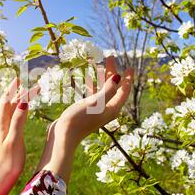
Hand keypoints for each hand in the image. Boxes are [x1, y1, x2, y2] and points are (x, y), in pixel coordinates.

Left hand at [0, 78, 38, 194]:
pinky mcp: (5, 138)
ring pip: (10, 111)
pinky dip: (17, 111)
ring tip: (23, 93)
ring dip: (17, 101)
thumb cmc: (8, 163)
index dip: (14, 90)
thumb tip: (23, 102)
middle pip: (9, 104)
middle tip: (25, 82)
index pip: (8, 101)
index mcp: (1, 124)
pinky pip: (11, 119)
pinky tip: (20, 113)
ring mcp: (1, 132)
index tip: (22, 80)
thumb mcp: (14, 140)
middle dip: (17, 93)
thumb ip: (18, 121)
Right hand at [36, 57, 133, 182]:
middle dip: (112, 73)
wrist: (63, 135)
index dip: (128, 78)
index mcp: (112, 108)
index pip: (124, 91)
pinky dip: (92, 85)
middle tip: (109, 58)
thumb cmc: (80, 119)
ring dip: (101, 78)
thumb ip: (108, 90)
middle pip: (113, 88)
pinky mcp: (86, 111)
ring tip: (98, 65)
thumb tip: (118, 77)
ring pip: (102, 90)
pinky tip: (87, 79)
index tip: (130, 66)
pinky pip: (92, 94)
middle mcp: (106, 110)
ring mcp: (96, 111)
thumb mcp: (95, 103)